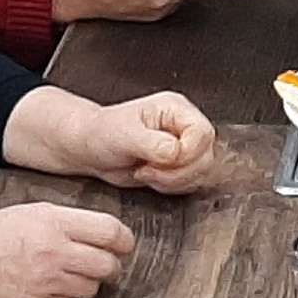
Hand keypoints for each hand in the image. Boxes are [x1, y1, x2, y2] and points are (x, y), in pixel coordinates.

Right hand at [0, 202, 133, 297]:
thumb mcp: (34, 212)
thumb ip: (69, 221)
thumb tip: (102, 231)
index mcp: (57, 223)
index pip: (111, 232)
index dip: (124, 240)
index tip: (123, 244)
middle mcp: (57, 252)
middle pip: (108, 264)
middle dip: (111, 265)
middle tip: (104, 263)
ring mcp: (49, 281)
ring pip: (92, 287)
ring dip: (89, 282)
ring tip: (73, 273)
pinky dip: (67, 297)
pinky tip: (53, 286)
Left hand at [84, 92, 222, 193]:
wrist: (90, 149)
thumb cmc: (102, 133)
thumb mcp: (124, 135)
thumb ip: (152, 144)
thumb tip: (175, 153)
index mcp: (175, 109)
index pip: (203, 133)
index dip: (187, 153)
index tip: (163, 159)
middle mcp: (183, 127)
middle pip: (207, 156)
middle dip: (178, 171)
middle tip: (149, 169)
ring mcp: (183, 147)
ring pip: (201, 173)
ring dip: (173, 181)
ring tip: (146, 172)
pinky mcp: (179, 166)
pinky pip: (190, 183)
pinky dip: (171, 187)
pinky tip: (150, 178)